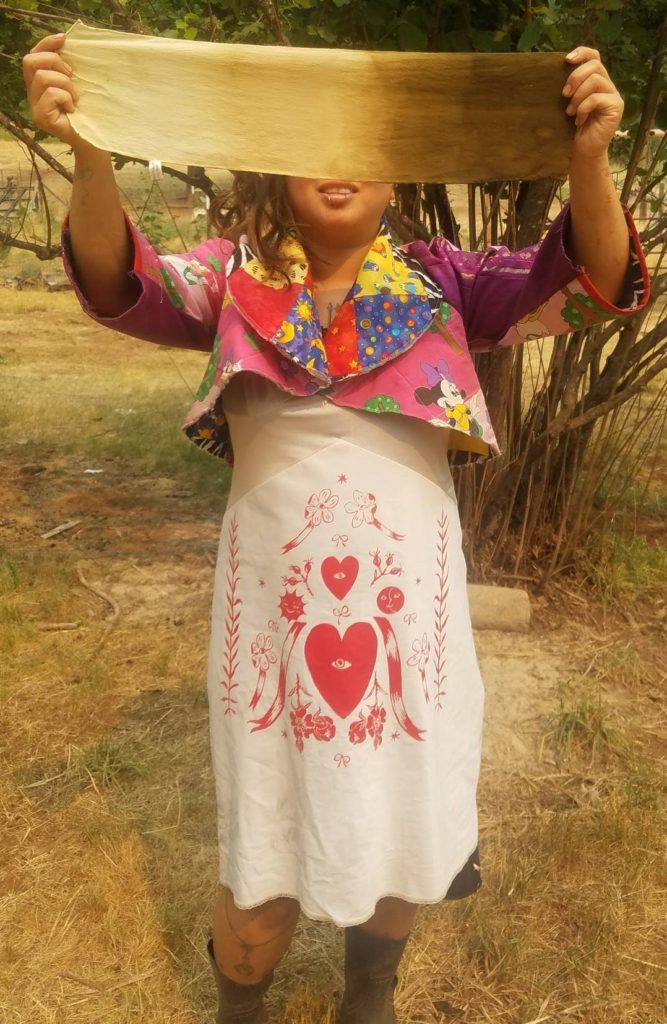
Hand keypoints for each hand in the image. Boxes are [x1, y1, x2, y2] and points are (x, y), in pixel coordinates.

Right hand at [22, 33, 81, 147]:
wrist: (94, 139)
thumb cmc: (88, 111)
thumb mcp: (78, 82)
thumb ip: (68, 65)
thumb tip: (66, 40)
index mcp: (39, 82)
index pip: (33, 54)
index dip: (46, 43)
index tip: (65, 38)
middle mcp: (33, 93)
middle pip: (30, 61)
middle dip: (54, 62)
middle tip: (71, 76)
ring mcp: (35, 106)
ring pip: (42, 77)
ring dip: (65, 84)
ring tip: (75, 98)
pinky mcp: (41, 118)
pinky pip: (51, 94)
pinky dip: (66, 98)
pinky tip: (73, 108)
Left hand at [563, 47, 623, 159]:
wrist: (583, 152)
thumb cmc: (572, 130)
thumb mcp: (568, 104)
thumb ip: (569, 88)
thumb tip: (553, 72)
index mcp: (596, 80)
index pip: (594, 56)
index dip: (582, 53)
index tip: (566, 59)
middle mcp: (607, 85)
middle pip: (595, 65)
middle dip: (576, 77)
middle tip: (564, 94)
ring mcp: (613, 95)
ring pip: (596, 80)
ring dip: (578, 95)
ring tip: (570, 111)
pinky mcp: (616, 107)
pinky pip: (597, 98)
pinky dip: (584, 108)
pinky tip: (578, 120)